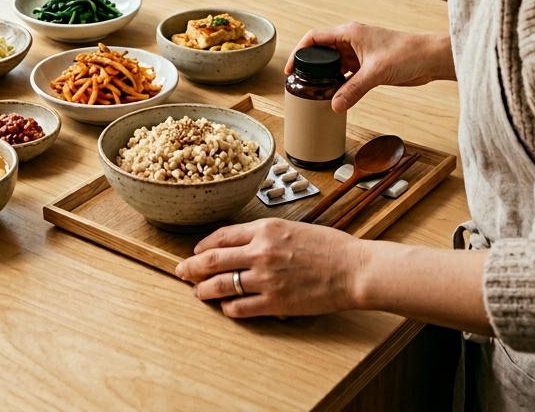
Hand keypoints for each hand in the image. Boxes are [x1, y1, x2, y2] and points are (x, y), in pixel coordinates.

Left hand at [174, 218, 365, 318]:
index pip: (222, 236)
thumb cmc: (329, 247)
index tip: (196, 251)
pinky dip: (229, 308)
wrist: (353, 269)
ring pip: (222, 284)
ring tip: (198, 292)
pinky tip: (226, 308)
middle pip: (213, 260)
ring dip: (205, 290)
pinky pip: (241, 307)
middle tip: (181, 271)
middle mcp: (261, 251)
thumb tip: (243, 243)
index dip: (204, 245)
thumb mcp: (293, 227)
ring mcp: (266, 277)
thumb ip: (266, 235)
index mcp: (265, 229)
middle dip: (192, 267)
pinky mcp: (275, 302)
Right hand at [286, 24, 453, 112]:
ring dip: (325, 75)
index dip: (299, 51)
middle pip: (321, 51)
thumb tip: (335, 105)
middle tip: (300, 83)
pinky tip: (336, 94)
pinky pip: (346, 73)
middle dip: (309, 66)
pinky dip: (339, 82)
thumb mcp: (376, 73)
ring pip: (334, 63)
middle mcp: (351, 40)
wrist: (429, 59)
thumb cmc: (407, 54)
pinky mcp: (367, 65)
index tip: (290, 68)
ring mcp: (359, 53)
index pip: (314, 38)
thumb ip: (354, 89)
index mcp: (349, 33)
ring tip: (315, 90)